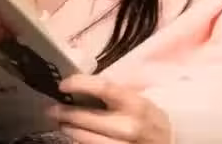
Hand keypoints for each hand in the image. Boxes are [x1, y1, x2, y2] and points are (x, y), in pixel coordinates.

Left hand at [49, 75, 172, 143]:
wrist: (169, 143)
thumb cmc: (149, 118)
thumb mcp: (140, 100)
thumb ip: (117, 94)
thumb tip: (85, 85)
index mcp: (135, 103)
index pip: (103, 88)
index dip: (80, 84)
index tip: (63, 84)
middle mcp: (128, 125)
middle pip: (87, 117)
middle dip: (66, 113)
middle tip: (52, 108)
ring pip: (85, 139)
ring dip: (69, 129)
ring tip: (62, 122)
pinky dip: (81, 142)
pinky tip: (76, 135)